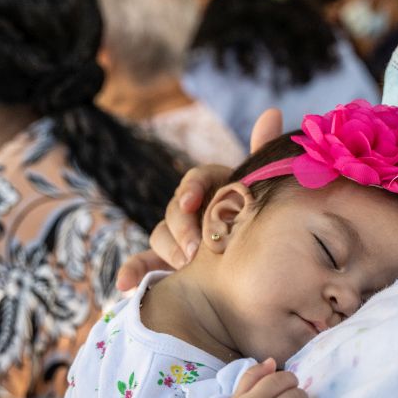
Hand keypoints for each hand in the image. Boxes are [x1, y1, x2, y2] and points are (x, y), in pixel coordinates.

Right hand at [117, 108, 283, 290]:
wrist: (261, 256)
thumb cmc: (257, 217)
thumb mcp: (262, 189)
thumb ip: (263, 154)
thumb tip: (272, 112)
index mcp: (213, 187)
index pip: (196, 179)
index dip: (192, 188)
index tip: (193, 201)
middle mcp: (190, 209)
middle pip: (175, 210)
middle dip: (183, 227)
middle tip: (197, 249)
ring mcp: (177, 236)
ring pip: (160, 235)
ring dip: (168, 250)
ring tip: (183, 267)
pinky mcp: (165, 262)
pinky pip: (144, 264)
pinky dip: (131, 273)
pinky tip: (125, 285)